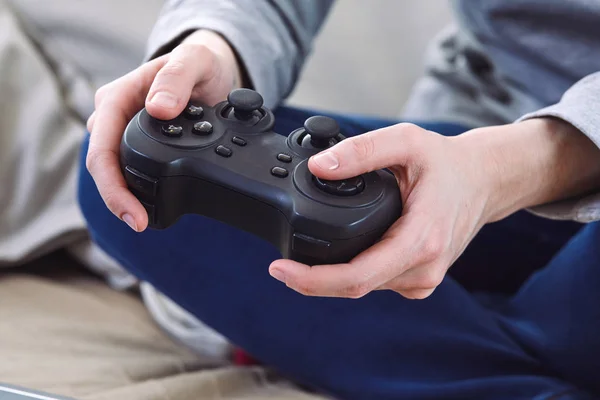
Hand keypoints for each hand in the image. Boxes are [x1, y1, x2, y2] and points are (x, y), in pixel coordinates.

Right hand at [86, 30, 242, 231]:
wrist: (210, 71)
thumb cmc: (198, 63)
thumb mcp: (194, 62)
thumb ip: (176, 79)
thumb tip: (158, 109)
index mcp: (118, 98)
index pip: (102, 147)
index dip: (113, 184)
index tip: (132, 211)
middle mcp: (114, 118)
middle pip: (103, 167)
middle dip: (118, 199)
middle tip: (139, 223)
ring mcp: (124, 134)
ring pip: (114, 173)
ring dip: (126, 198)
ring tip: (144, 220)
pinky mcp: (139, 146)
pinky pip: (131, 172)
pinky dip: (139, 191)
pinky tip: (152, 208)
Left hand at [268, 118, 599, 298]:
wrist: (484, 181)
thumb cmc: (448, 163)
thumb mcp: (406, 142)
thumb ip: (361, 152)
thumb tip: (319, 167)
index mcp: (420, 240)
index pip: (357, 277)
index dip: (312, 279)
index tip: (280, 269)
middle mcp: (423, 268)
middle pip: (354, 288)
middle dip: (312, 281)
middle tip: (278, 265)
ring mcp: (424, 278)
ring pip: (364, 288)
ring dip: (330, 278)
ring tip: (301, 257)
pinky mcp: (420, 279)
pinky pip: (377, 283)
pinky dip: (351, 274)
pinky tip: (335, 259)